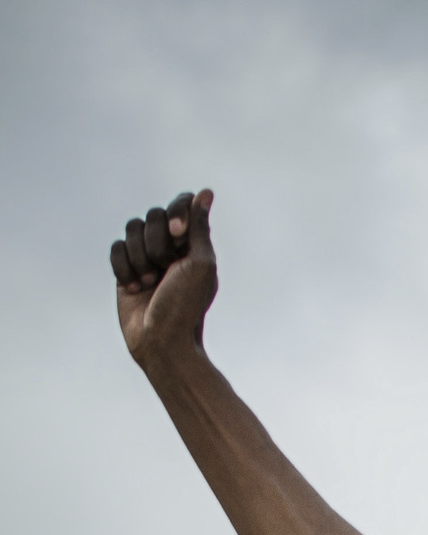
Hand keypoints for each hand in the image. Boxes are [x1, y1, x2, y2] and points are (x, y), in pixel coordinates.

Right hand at [113, 187, 217, 368]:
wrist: (162, 342)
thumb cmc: (186, 306)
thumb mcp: (201, 265)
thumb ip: (200, 228)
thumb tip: (205, 192)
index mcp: (193, 244)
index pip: (182, 205)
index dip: (176, 213)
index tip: (177, 233)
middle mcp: (170, 247)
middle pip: (152, 215)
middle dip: (155, 243)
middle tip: (163, 270)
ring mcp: (146, 257)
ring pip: (131, 229)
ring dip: (139, 258)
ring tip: (150, 284)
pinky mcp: (126, 268)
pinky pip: (116, 248)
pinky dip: (123, 267)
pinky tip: (134, 288)